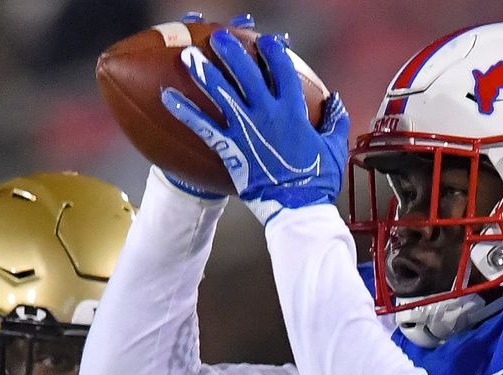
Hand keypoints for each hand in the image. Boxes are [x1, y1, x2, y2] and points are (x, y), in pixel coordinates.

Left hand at [161, 30, 349, 223]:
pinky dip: (184, 111)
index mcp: (293, 111)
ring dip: (204, 72)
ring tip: (189, 56)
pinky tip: (167, 97)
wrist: (297, 208)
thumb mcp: (334, 147)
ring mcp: (246, 129)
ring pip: (221, 93)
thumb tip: (335, 101)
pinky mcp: (230, 148)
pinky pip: (203, 125)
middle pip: (247, 73)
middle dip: (232, 51)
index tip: (266, 40)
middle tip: (219, 38)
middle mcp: (268, 113)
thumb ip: (334, 121)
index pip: (282, 70)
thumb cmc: (318, 181)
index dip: (274, 52)